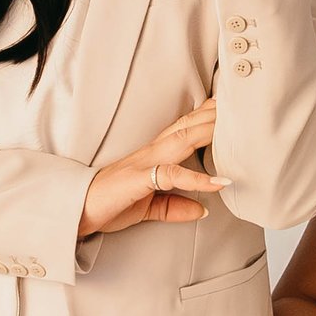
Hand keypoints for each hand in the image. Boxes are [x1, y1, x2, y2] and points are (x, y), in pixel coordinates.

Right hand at [81, 98, 224, 237]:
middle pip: (186, 127)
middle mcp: (150, 153)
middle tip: (238, 104)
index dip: (203, 116)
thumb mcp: (147, 209)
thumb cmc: (108, 205)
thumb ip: (174, 207)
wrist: (77, 210)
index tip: (225, 106)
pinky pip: (171, 176)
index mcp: (152, 156)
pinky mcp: (139, 181)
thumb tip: (202, 211)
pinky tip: (217, 183)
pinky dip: (197, 179)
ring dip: (208, 133)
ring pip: (182, 141)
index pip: (181, 129)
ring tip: (235, 132)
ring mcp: (144, 164)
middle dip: (212, 115)